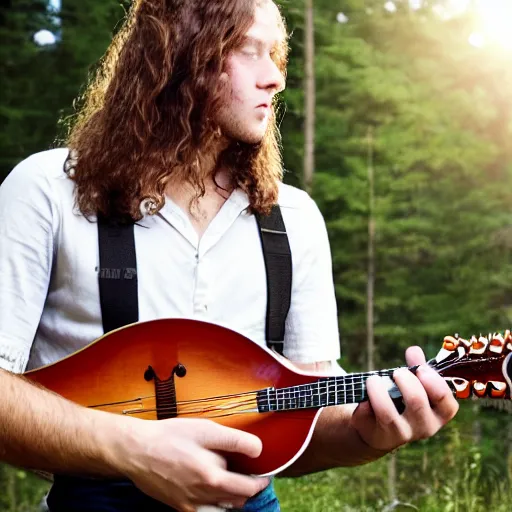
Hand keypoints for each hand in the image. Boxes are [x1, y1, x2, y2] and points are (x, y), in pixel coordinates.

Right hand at [111, 418, 268, 511]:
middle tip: (250, 475)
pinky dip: (216, 505)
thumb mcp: (206, 429)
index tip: (264, 474)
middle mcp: (204, 496)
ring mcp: (191, 504)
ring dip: (233, 499)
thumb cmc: (170, 437)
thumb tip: (258, 449)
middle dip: (248, 489)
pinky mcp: (179, 507)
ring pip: (224, 509)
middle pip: (238, 501)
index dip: (261, 481)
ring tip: (234, 482)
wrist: (136, 451)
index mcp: (213, 477)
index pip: (249, 488)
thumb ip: (234, 440)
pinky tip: (213, 492)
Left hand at [351, 346, 458, 452]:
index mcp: (438, 415)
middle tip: (397, 372)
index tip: (420, 369)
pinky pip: (367, 414)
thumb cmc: (403, 400)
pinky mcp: (377, 435)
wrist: (379, 427)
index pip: (448, 405)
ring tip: (373, 380)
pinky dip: (364, 401)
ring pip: (388, 413)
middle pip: (416, 402)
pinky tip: (364, 396)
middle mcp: (423, 427)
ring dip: (378, 390)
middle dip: (405, 380)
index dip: (435, 384)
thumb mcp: (414, 384)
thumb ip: (417, 367)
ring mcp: (400, 434)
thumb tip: (414, 350)